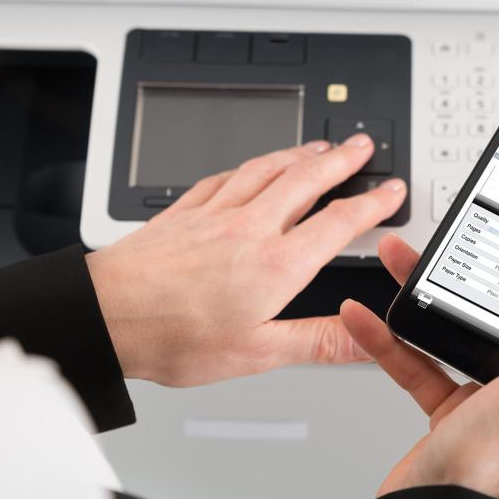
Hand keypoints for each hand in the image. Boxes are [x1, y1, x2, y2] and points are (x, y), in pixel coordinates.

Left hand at [86, 134, 405, 386]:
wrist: (106, 315)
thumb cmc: (173, 335)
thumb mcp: (258, 352)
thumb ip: (317, 341)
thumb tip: (365, 339)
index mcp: (276, 263)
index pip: (339, 222)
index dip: (373, 204)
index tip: (392, 191)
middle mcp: (250, 227)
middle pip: (307, 179)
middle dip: (341, 159)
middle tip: (362, 145)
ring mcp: (215, 214)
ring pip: (267, 168)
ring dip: (299, 153)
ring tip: (318, 146)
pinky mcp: (185, 212)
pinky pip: (225, 176)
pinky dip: (248, 165)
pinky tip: (249, 167)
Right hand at [340, 234, 498, 498]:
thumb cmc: (497, 465)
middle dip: (495, 266)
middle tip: (478, 231)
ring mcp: (494, 392)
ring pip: (464, 326)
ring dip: (431, 294)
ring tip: (405, 262)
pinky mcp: (452, 404)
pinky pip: (421, 359)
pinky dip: (392, 338)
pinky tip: (368, 318)